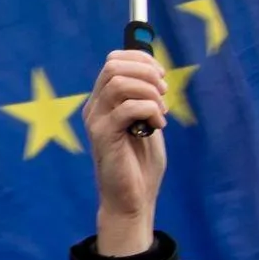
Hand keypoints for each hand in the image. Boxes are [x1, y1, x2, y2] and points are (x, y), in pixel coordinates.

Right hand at [82, 49, 167, 257]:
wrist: (132, 200)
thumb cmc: (140, 164)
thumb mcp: (147, 123)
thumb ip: (145, 99)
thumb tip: (155, 72)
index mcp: (103, 101)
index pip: (113, 60)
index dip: (141, 59)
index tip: (162, 75)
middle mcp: (94, 107)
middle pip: (113, 66)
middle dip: (146, 72)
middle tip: (163, 93)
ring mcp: (96, 121)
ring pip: (119, 82)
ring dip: (149, 92)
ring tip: (161, 112)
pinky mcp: (102, 136)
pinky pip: (127, 108)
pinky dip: (149, 111)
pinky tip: (157, 127)